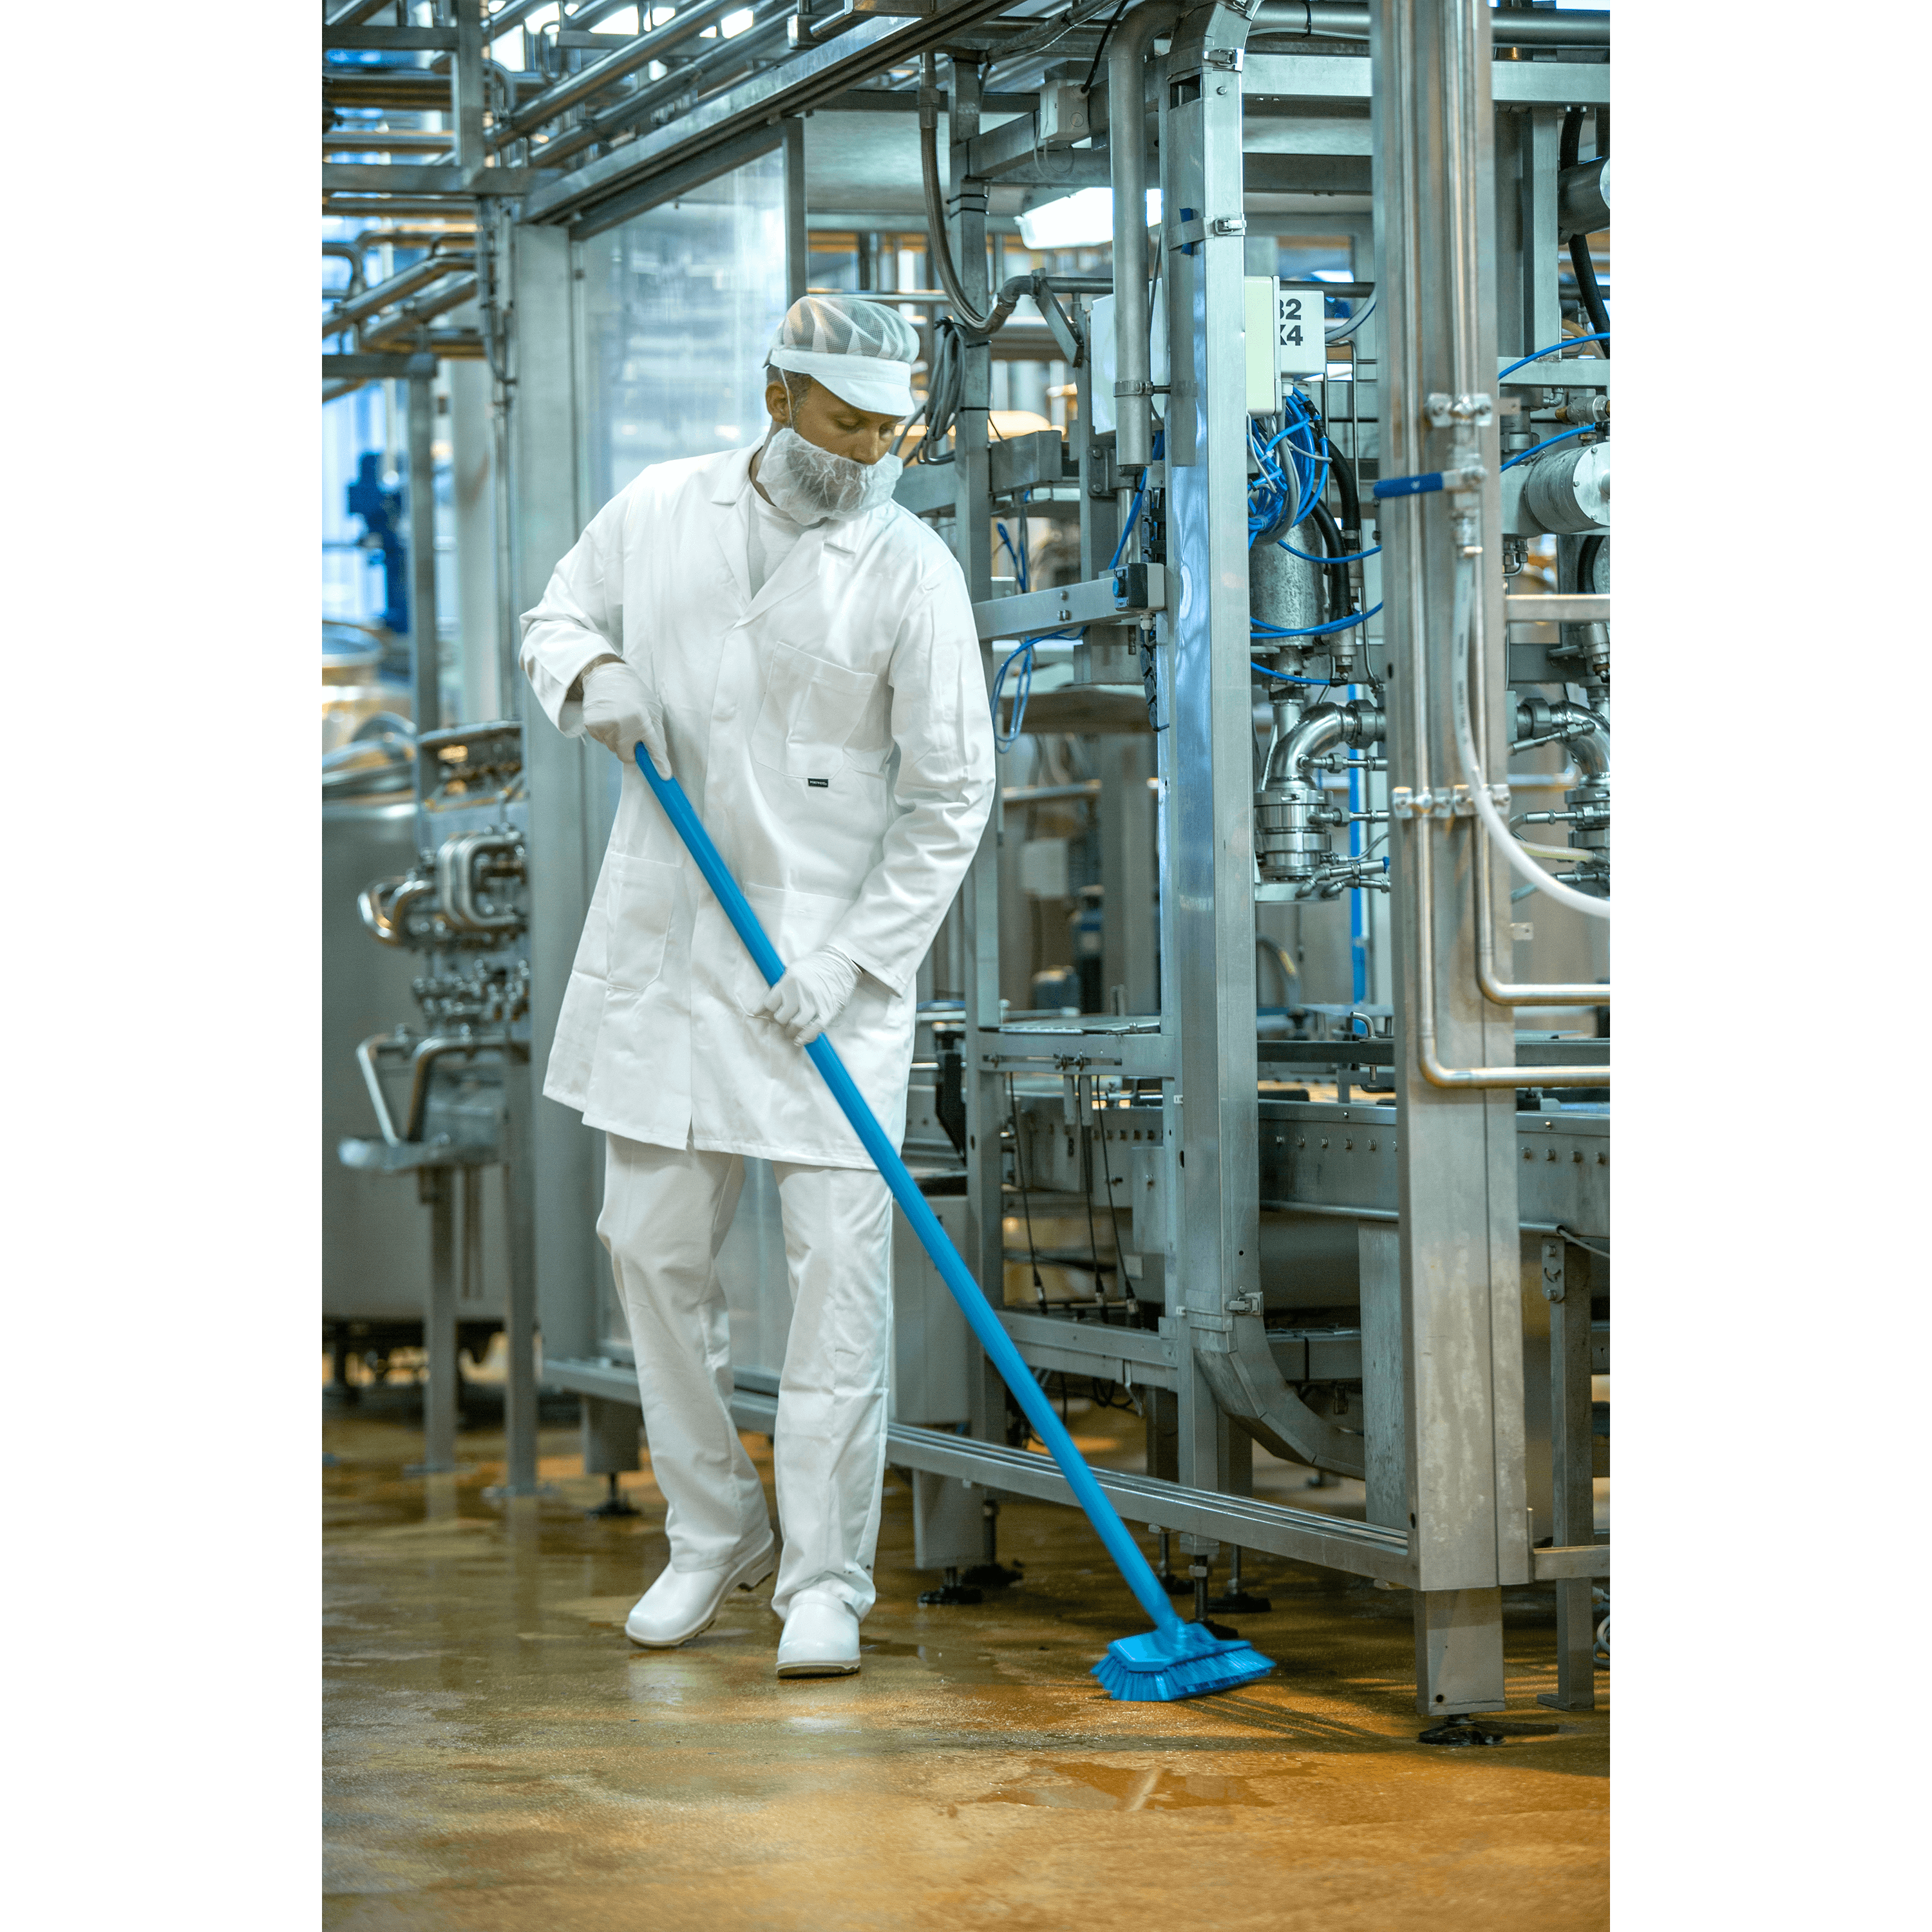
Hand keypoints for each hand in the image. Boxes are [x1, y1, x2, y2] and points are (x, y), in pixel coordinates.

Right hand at [580, 659, 669, 777]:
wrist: (605, 676)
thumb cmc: (633, 693)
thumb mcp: (652, 709)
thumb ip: (656, 734)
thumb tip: (660, 758)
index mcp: (641, 719)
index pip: (652, 748)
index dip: (658, 763)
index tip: (664, 776)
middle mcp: (622, 724)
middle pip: (626, 756)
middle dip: (630, 749)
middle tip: (632, 732)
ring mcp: (605, 726)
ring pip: (613, 749)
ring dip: (618, 740)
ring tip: (619, 719)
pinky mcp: (591, 726)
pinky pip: (602, 741)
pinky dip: (607, 734)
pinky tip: (608, 718)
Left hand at [756, 944, 863, 1045]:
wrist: (841, 961)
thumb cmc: (816, 965)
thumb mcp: (794, 969)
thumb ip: (780, 986)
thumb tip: (762, 1007)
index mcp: (789, 980)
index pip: (769, 1003)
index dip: (767, 1011)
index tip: (764, 1015)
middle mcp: (799, 991)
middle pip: (781, 1017)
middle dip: (781, 1021)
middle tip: (784, 1020)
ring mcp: (814, 1001)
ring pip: (796, 1025)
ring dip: (791, 1031)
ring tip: (791, 1032)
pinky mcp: (827, 1010)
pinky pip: (814, 1028)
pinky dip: (806, 1037)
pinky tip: (801, 1040)